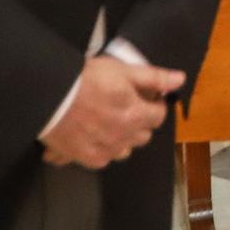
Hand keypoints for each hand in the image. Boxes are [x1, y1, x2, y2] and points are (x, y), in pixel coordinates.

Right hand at [40, 57, 181, 170]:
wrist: (50, 96)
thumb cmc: (86, 80)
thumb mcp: (124, 71)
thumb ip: (155, 78)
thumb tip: (179, 80)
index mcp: (136, 115)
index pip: (159, 117)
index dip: (155, 105)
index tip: (148, 99)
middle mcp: (123, 137)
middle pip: (143, 135)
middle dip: (141, 123)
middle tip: (128, 108)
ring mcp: (104, 149)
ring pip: (125, 149)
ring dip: (122, 138)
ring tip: (109, 123)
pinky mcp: (85, 158)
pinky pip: (103, 159)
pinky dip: (101, 149)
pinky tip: (93, 135)